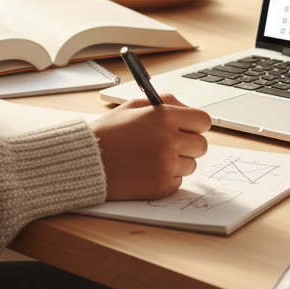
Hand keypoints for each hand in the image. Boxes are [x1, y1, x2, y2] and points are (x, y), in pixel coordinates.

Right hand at [92, 93, 210, 199]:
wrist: (86, 161)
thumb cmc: (109, 132)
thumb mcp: (134, 106)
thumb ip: (166, 102)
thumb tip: (188, 109)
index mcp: (164, 116)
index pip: (203, 120)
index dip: (195, 124)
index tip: (187, 128)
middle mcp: (169, 140)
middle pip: (202, 145)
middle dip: (189, 144)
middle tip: (169, 144)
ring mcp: (166, 165)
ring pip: (191, 165)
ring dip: (178, 162)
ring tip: (152, 157)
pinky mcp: (161, 186)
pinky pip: (178, 181)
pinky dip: (167, 177)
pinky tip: (147, 170)